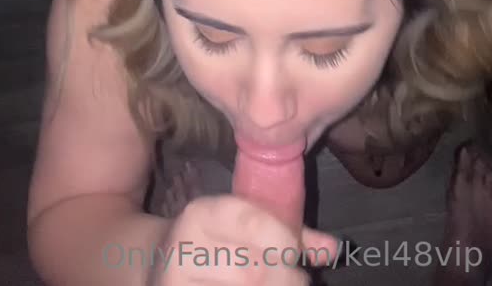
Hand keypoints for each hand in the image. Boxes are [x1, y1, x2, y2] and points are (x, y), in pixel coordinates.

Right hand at [149, 193, 339, 283]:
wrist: (156, 266)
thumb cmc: (216, 244)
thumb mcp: (247, 226)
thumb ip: (291, 234)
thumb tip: (334, 249)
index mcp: (203, 212)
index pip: (254, 222)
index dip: (285, 242)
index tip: (296, 255)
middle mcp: (184, 246)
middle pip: (254, 271)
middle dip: (286, 280)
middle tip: (297, 280)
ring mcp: (175, 282)